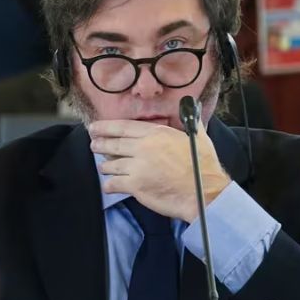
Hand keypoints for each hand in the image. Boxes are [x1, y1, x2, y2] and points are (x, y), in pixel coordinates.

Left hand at [89, 120, 231, 222]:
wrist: (205, 192)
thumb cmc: (203, 167)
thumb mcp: (198, 137)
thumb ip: (190, 123)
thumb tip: (191, 108)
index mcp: (156, 133)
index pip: (123, 127)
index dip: (105, 127)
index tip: (95, 128)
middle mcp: (144, 147)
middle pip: (112, 144)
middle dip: (99, 144)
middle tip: (94, 145)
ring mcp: (138, 166)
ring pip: (110, 164)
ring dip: (105, 166)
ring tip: (104, 167)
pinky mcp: (135, 185)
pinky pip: (113, 184)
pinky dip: (109, 186)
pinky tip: (109, 186)